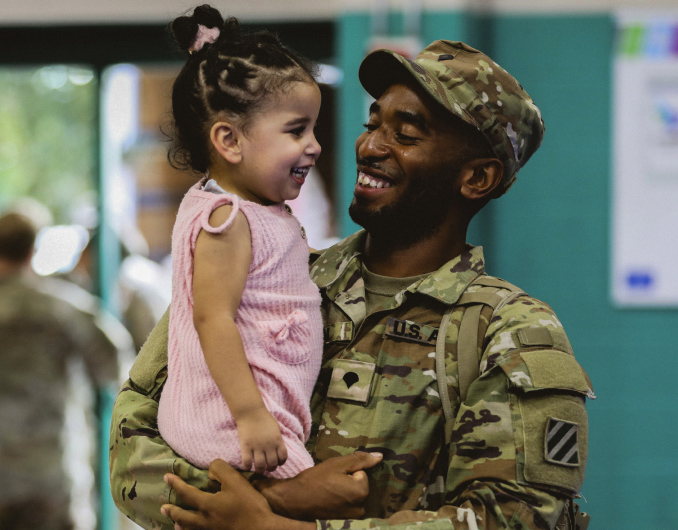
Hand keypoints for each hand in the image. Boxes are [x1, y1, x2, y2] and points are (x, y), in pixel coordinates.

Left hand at [162, 459, 309, 529]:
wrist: (261, 529)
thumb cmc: (249, 505)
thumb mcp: (236, 480)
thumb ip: (220, 470)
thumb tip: (209, 471)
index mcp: (207, 505)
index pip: (186, 493)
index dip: (175, 483)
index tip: (166, 477)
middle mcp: (205, 521)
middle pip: (183, 517)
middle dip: (172, 511)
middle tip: (163, 508)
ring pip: (190, 529)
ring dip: (181, 525)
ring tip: (176, 524)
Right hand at [236, 408, 287, 473]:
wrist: (251, 412)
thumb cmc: (264, 419)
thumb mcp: (276, 429)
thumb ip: (278, 440)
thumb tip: (279, 450)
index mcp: (277, 440)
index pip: (283, 457)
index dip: (281, 462)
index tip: (277, 463)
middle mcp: (268, 445)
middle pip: (272, 464)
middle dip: (271, 468)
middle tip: (268, 468)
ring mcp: (257, 447)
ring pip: (260, 466)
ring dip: (260, 470)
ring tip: (259, 469)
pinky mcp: (246, 447)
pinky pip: (247, 462)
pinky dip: (247, 467)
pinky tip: (248, 466)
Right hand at [254, 451, 382, 520]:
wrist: (295, 500)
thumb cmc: (316, 480)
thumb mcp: (337, 464)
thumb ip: (360, 459)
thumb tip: (380, 456)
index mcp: (361, 492)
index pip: (362, 473)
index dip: (348, 471)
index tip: (335, 475)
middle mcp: (361, 507)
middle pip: (360, 484)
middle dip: (349, 481)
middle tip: (331, 482)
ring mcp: (354, 516)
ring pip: (355, 493)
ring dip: (346, 490)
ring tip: (330, 490)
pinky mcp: (346, 520)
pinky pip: (351, 503)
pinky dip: (343, 498)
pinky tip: (330, 497)